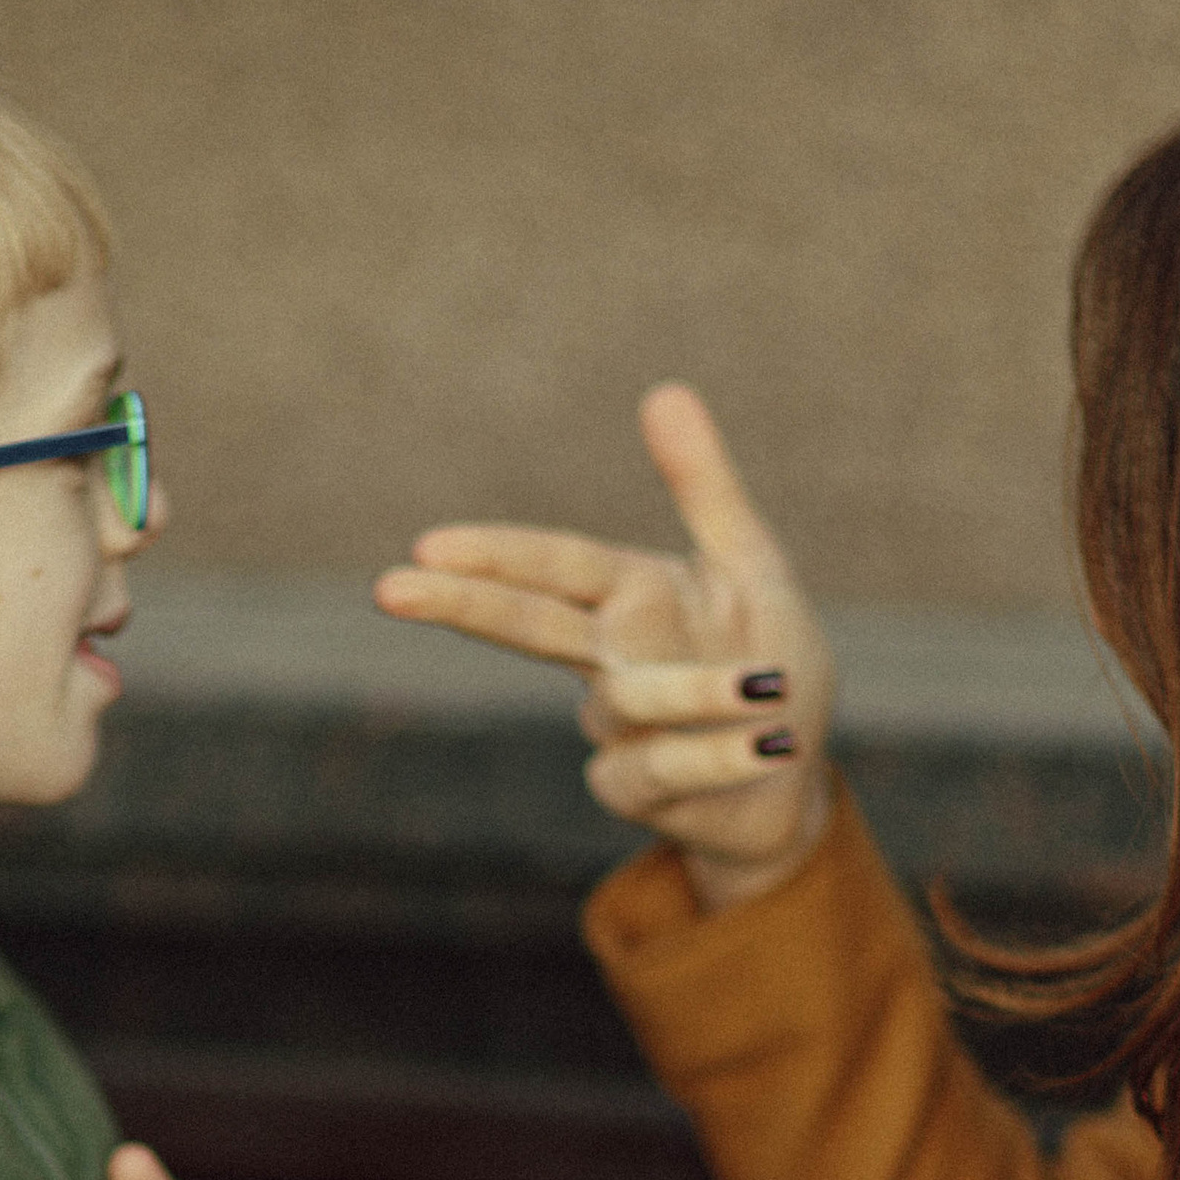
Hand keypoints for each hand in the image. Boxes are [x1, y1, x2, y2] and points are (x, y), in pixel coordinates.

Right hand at [374, 381, 837, 912]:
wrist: (792, 775)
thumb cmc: (767, 660)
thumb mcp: (750, 565)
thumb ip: (705, 487)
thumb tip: (663, 389)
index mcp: (628, 594)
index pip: (551, 565)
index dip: (495, 555)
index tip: (425, 546)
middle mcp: (609, 656)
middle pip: (528, 625)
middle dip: (464, 605)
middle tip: (387, 589)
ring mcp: (613, 728)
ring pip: (628, 699)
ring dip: (697, 693)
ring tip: (766, 689)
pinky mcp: (632, 790)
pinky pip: (662, 765)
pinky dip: (719, 755)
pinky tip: (768, 747)